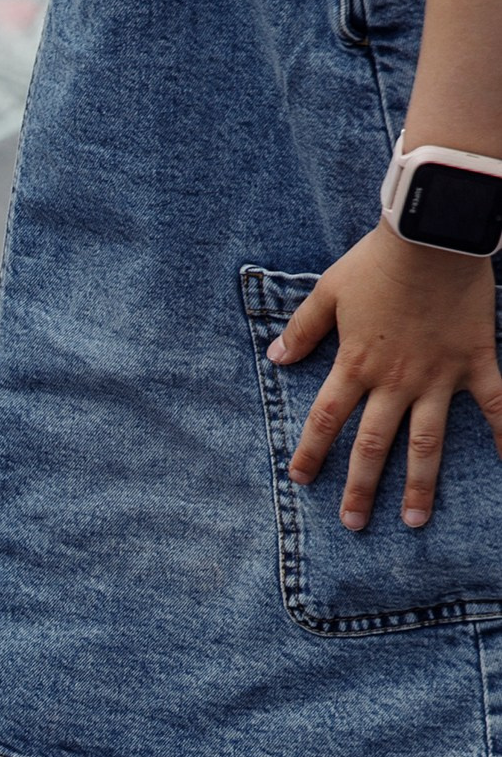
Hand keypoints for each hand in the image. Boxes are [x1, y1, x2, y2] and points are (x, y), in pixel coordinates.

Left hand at [273, 220, 501, 529]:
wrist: (433, 232)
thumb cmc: (379, 260)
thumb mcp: (329, 291)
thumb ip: (303, 329)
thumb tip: (277, 357)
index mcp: (356, 365)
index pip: (325, 420)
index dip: (310, 452)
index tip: (300, 479)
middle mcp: (394, 380)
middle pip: (373, 446)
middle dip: (361, 488)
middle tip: (353, 524)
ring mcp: (438, 376)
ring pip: (427, 443)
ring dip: (420, 485)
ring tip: (414, 521)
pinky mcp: (475, 360)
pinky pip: (494, 405)